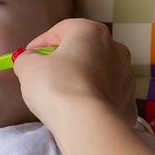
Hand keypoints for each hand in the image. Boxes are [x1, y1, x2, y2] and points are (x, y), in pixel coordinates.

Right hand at [13, 18, 136, 127]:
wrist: (87, 125)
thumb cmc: (57, 87)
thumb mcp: (28, 67)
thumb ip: (26, 59)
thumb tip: (28, 61)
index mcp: (90, 31)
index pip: (61, 30)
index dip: (41, 43)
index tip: (29, 55)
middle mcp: (114, 49)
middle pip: (82, 50)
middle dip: (63, 60)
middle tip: (43, 74)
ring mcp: (125, 76)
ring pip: (96, 73)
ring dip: (79, 79)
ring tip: (60, 96)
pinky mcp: (128, 101)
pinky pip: (105, 95)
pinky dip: (92, 100)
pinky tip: (77, 110)